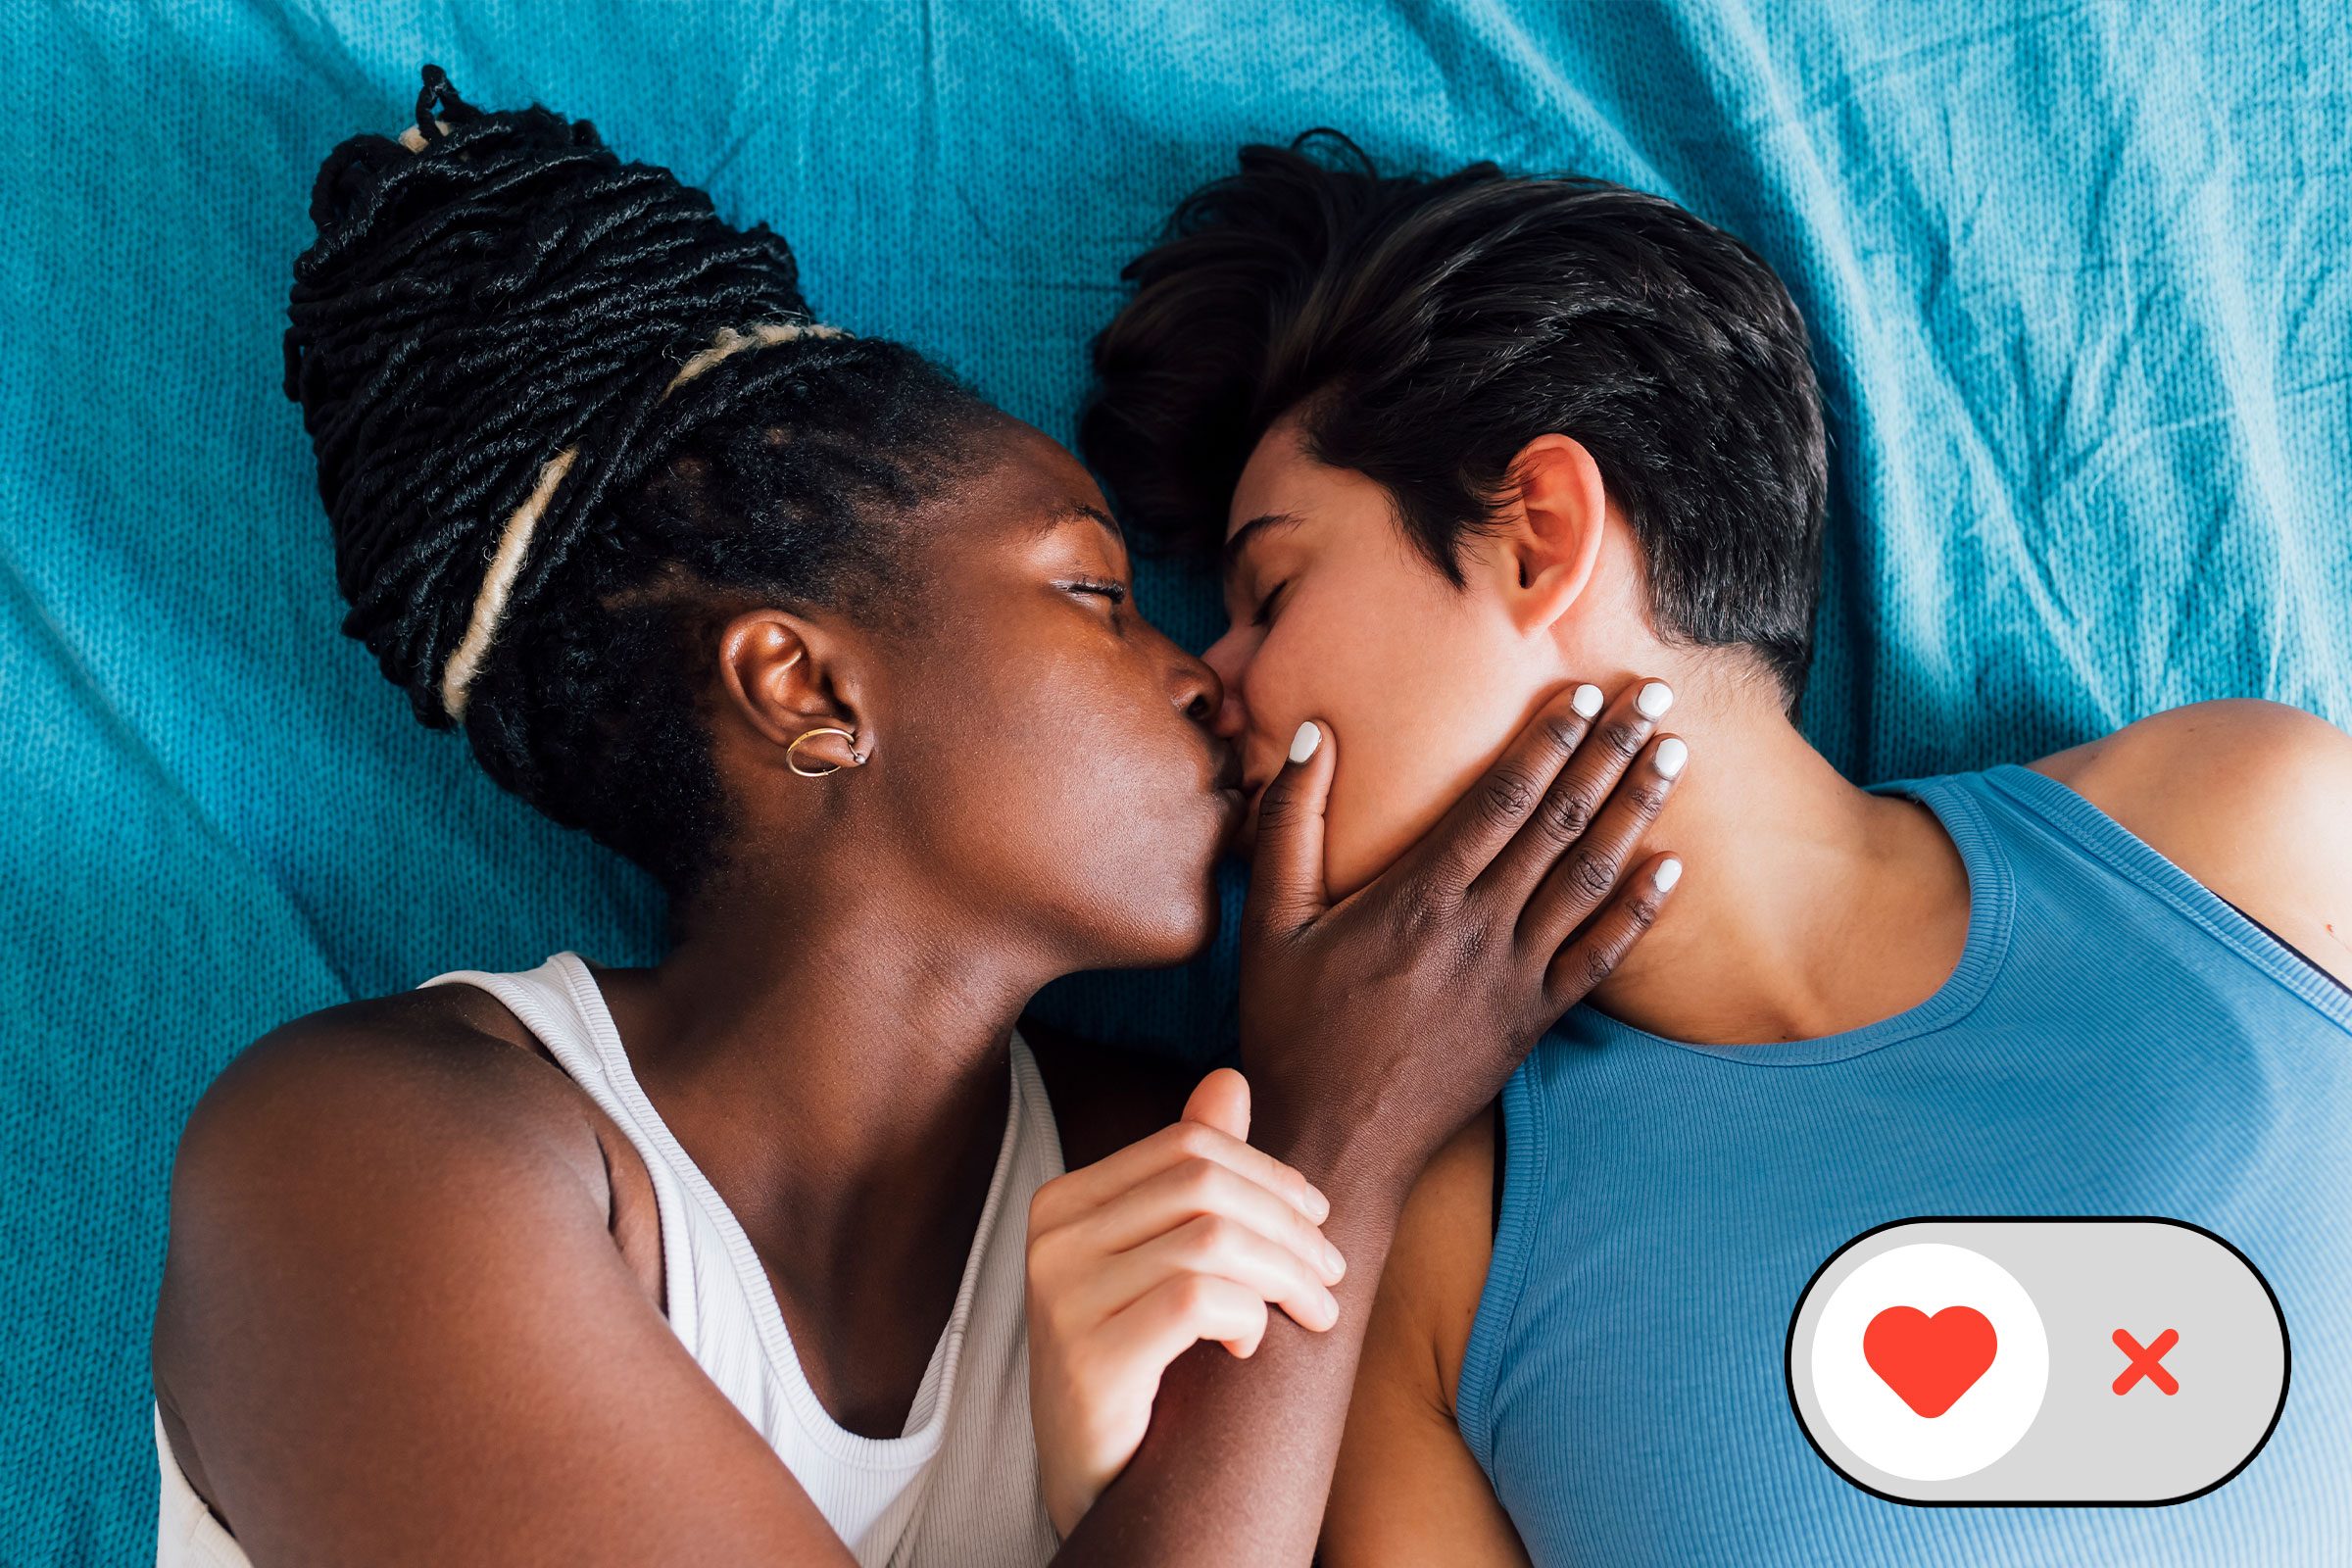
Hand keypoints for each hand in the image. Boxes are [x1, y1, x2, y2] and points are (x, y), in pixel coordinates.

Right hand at [1026, 1069, 1344, 1537]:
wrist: (1096, 1480)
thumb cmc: (1139, 1368)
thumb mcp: (1164, 1264)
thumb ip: (1190, 1176)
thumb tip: (1229, 1080)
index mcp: (1064, 1203)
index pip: (1187, 1148)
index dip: (1269, 1173)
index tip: (1318, 1219)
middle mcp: (1050, 1239)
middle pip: (1203, 1187)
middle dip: (1289, 1225)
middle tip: (1331, 1275)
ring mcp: (1061, 1298)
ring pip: (1211, 1240)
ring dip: (1286, 1274)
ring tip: (1314, 1312)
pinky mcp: (1088, 1359)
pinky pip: (1197, 1299)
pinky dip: (1247, 1315)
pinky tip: (1251, 1344)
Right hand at [1239, 678, 1686, 1184]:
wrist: (1333, 1139)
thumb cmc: (1291, 1031)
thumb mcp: (1270, 922)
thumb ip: (1291, 823)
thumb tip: (1314, 733)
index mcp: (1418, 896)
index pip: (1501, 798)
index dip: (1548, 739)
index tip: (1586, 691)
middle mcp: (1478, 929)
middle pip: (1560, 823)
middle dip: (1612, 753)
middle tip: (1656, 697)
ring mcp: (1512, 979)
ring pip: (1589, 879)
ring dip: (1637, 812)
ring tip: (1674, 757)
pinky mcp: (1530, 1023)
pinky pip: (1598, 959)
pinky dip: (1638, 912)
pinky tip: (1671, 869)